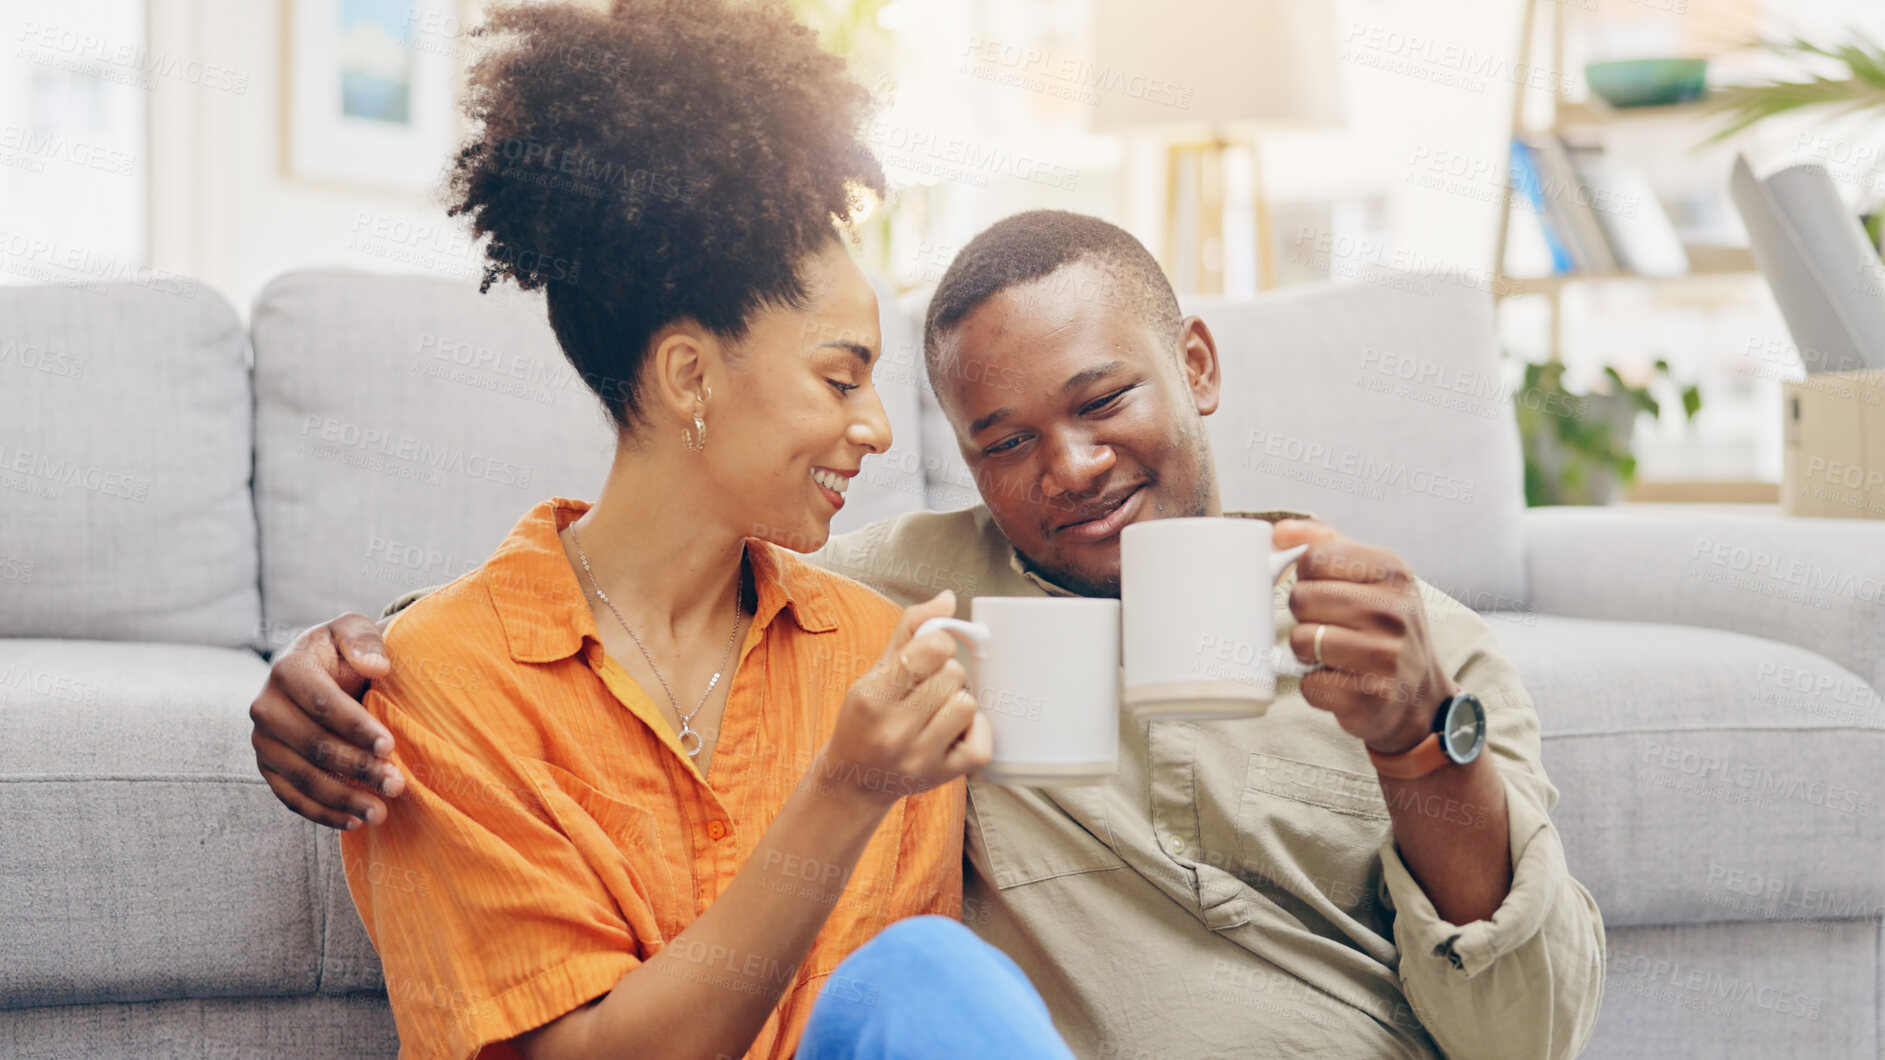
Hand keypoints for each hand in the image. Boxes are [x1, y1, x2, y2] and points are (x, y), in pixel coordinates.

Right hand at [250, 613, 405, 828]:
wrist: (320, 671)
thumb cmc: (344, 651)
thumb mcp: (353, 630)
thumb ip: (362, 639)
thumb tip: (376, 665)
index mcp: (288, 669)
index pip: (322, 703)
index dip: (356, 727)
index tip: (389, 746)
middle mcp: (266, 707)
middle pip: (314, 745)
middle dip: (357, 767)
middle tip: (397, 784)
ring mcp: (263, 741)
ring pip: (303, 777)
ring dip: (343, 798)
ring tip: (381, 812)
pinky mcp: (268, 767)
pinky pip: (291, 797)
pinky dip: (322, 813)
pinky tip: (353, 822)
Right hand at [818, 590, 992, 806]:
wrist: (855, 779)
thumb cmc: (867, 717)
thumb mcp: (875, 670)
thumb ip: (910, 629)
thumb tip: (948, 598)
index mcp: (872, 697)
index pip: (931, 649)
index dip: (939, 643)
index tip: (930, 654)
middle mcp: (893, 731)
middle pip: (953, 675)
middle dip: (945, 674)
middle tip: (926, 689)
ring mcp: (918, 758)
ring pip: (967, 704)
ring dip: (957, 701)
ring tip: (937, 710)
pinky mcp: (942, 777)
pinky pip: (981, 742)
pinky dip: (974, 731)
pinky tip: (953, 731)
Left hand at [1273, 519, 1457, 755]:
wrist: (1420, 694)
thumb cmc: (1383, 626)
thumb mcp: (1370, 575)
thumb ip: (1324, 544)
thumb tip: (1279, 532)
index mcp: (1393, 570)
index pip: (1313, 559)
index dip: (1307, 578)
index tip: (1327, 593)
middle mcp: (1394, 610)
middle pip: (1301, 599)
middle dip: (1305, 616)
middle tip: (1331, 627)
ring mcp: (1386, 655)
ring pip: (1301, 640)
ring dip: (1307, 651)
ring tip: (1334, 654)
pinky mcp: (1372, 697)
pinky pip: (1309, 684)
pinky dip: (1316, 686)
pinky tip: (1342, 682)